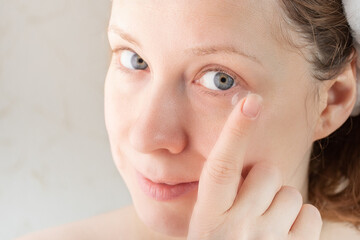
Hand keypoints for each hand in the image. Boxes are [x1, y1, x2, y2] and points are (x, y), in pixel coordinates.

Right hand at [187, 93, 321, 239]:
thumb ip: (221, 193)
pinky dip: (301, 221)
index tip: (250, 102)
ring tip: (265, 224)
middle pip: (266, 174)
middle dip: (263, 181)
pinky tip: (283, 235)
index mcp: (209, 217)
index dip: (235, 133)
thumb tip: (243, 159)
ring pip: (291, 194)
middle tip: (251, 202)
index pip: (221, 167)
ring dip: (282, 203)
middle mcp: (237, 228)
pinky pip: (310, 216)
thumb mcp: (207, 224)